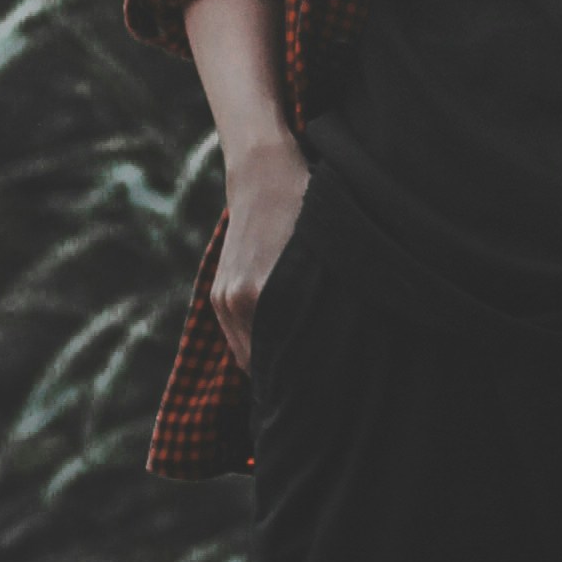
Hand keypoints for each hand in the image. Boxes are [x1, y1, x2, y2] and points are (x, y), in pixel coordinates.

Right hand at [208, 136, 312, 368]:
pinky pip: (237, 341)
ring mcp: (222, 300)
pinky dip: (257, 348)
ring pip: (249, 356)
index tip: (334, 387)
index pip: (285, 360)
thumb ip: (327, 303)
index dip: (310, 377)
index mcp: (262, 295)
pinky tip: (282, 347)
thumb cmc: (306, 207)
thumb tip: (345, 345)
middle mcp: (237, 302)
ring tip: (305, 369)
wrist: (263, 174)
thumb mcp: (326, 254)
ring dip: (273, 363)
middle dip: (292, 375)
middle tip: (325, 386)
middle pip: (265, 364)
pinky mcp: (217, 295)